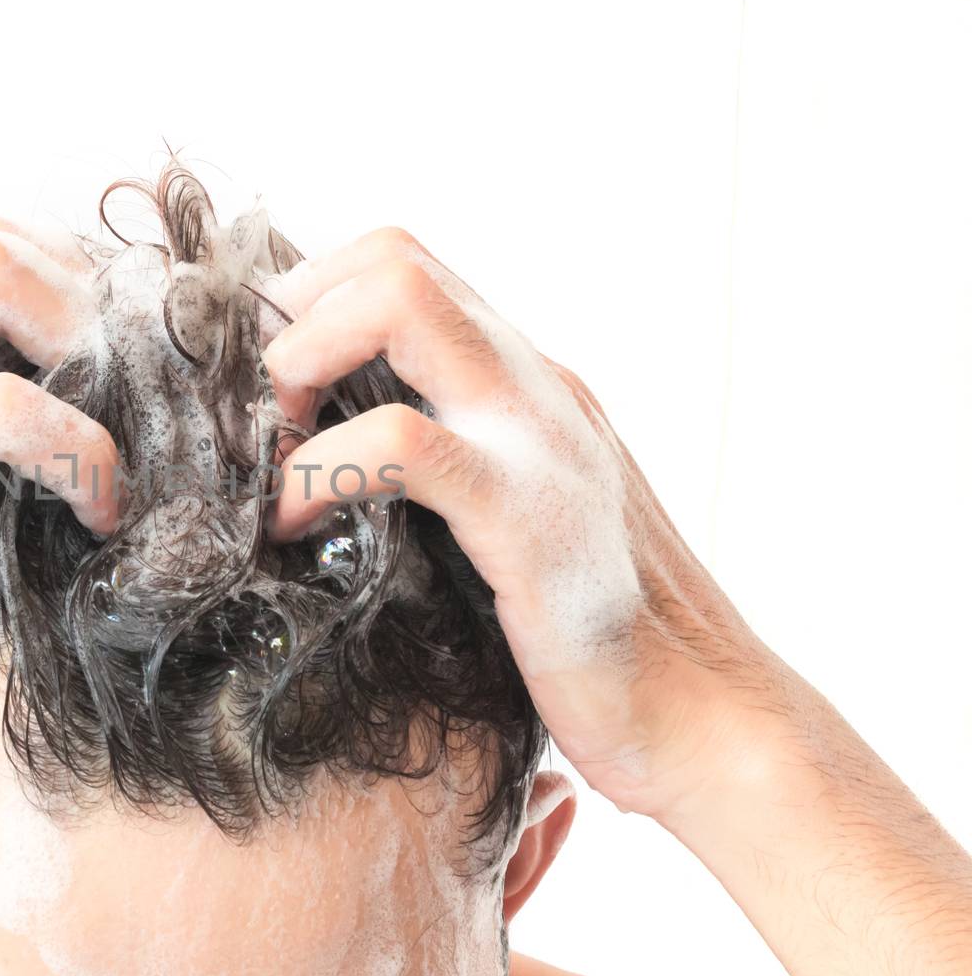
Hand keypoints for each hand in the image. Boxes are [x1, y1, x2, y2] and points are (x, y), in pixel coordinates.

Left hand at [261, 227, 776, 820]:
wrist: (704, 719)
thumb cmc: (592, 636)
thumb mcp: (514, 517)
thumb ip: (450, 463)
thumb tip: (338, 454)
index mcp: (525, 381)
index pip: (403, 265)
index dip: (312, 303)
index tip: (271, 389)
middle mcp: (533, 383)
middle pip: (392, 256)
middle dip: (296, 317)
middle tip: (271, 419)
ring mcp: (535, 437)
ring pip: (396, 302)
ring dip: (299, 362)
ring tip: (277, 461)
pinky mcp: (523, 513)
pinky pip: (396, 441)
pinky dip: (316, 470)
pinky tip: (291, 525)